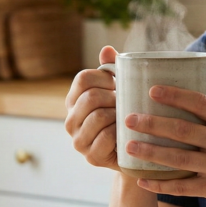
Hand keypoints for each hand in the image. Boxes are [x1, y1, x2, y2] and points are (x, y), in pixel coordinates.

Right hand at [65, 46, 118, 171]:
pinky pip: (106, 136)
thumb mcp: (119, 92)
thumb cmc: (126, 117)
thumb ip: (111, 70)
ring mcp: (78, 140)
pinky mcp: (91, 157)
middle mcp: (70, 121)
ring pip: (99, 116)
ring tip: (126, 118)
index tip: (118, 85)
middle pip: (91, 97)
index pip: (83, 78)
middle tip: (125, 104)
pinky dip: (120, 132)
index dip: (105, 77)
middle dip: (114, 98)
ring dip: (118, 115)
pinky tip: (126, 133)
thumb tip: (106, 49)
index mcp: (74, 101)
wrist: (135, 153)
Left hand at [125, 85, 205, 206]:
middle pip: (183, 131)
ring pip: (179, 158)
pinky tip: (141, 181)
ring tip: (129, 146)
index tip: (152, 90)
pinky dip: (160, 185)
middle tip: (129, 118)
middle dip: (153, 124)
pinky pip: (182, 187)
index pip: (201, 103)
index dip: (175, 95)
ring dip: (151, 152)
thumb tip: (178, 99)